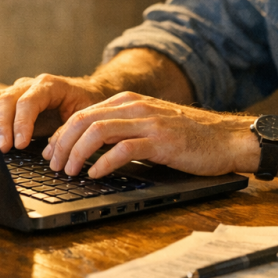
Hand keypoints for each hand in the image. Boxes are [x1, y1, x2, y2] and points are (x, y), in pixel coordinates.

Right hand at [0, 74, 114, 151]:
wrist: (86, 94)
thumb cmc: (85, 106)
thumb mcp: (81, 118)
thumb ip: (65, 131)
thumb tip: (50, 152)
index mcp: (49, 85)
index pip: (28, 101)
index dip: (22, 123)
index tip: (20, 144)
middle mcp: (30, 84)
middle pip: (7, 99)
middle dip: (3, 126)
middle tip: (3, 148)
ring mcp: (17, 90)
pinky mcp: (10, 99)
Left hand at [42, 92, 258, 178]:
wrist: (227, 138)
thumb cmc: (189, 138)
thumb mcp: (150, 125)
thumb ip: (123, 130)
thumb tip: (89, 151)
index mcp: (130, 102)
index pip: (83, 114)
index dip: (62, 135)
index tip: (51, 154)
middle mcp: (136, 107)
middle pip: (83, 121)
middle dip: (62, 145)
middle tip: (54, 167)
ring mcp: (148, 122)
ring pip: (97, 132)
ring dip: (77, 154)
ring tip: (69, 172)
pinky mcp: (161, 141)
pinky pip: (123, 149)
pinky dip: (103, 163)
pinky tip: (95, 175)